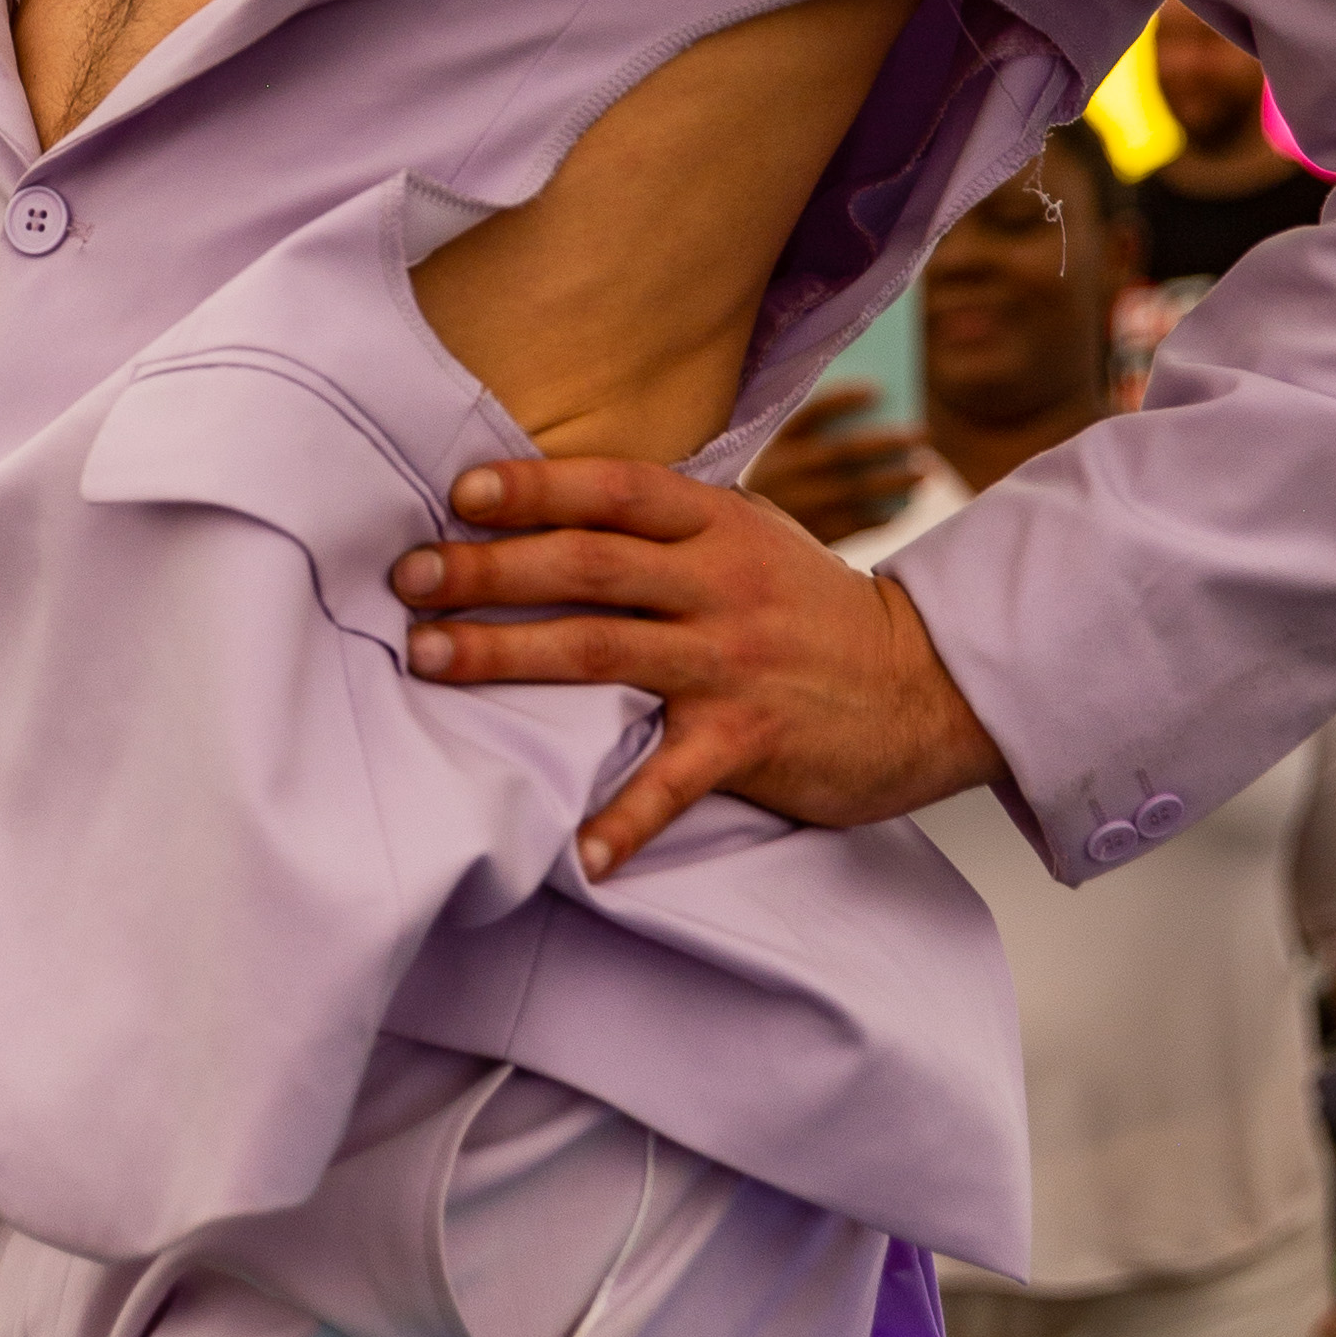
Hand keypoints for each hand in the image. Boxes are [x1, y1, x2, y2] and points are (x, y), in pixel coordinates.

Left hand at [389, 458, 1001, 874]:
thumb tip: (558, 493)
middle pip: (588, 566)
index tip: (460, 493)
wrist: (926, 686)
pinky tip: (578, 851)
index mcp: (717, 525)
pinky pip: (675, 783)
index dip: (537, 486)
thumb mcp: (751, 535)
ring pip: (604, 653)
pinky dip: (626, 819)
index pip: (615, 489)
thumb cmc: (814, 606)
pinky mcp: (751, 744)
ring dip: (509, 658)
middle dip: (489, 571)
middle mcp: (719, 586)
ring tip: (431, 663)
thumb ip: (668, 519)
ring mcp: (733, 665)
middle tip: (408, 580)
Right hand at [741, 384, 927, 545]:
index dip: (843, 398)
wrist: (742, 539)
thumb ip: (815, 436)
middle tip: (923, 433)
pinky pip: (858, 524)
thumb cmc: (779, 483)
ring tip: (926, 471)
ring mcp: (800, 506)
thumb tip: (880, 413)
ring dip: (896, 480)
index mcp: (777, 443)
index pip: (810, 412)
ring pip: (857, 491)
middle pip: (844, 451)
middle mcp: (786, 472)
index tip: (879, 388)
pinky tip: (906, 504)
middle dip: (887, 441)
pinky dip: (885, 515)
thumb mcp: (781, 453)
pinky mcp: (814, 536)